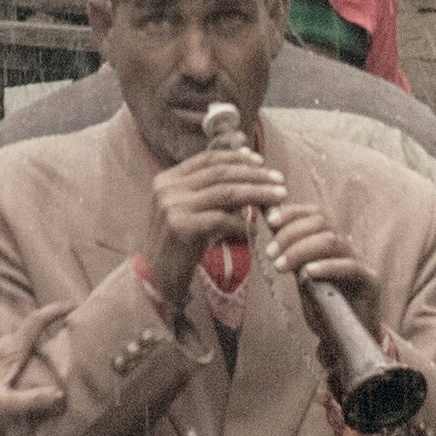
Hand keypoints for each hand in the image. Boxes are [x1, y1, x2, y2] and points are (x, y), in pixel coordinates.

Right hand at [144, 141, 282, 295]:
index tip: (261, 162)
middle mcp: (168, 188)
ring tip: (278, 197)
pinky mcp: (181, 227)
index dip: (237, 158)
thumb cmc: (179, 244)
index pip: (208, 159)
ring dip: (257, 193)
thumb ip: (212, 192)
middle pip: (220, 173)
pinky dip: (241, 223)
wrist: (155, 278)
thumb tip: (246, 170)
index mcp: (168, 179)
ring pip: (225, 192)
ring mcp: (172, 207)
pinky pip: (221, 219)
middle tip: (280, 180)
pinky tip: (253, 230)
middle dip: (254, 175)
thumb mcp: (190, 211)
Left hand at [259, 205, 375, 319]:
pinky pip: (350, 267)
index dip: (292, 212)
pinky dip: (327, 267)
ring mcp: (360, 262)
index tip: (270, 221)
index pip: (315, 214)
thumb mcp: (303, 278)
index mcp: (332, 241)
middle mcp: (347, 247)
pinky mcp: (371, 281)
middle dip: (291, 234)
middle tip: (271, 253)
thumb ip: (293, 256)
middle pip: (322, 223)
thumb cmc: (324, 307)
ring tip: (280, 266)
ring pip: (332, 241)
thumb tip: (271, 231)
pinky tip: (309, 273)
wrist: (346, 339)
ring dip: (301, 250)